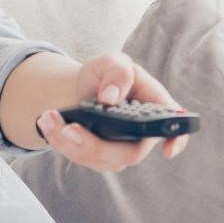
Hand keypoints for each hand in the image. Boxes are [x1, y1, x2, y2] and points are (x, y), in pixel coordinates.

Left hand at [35, 51, 190, 171]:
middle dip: (95, 145)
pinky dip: (59, 140)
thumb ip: (117, 72)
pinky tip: (47, 122)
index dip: (177, 141)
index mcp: (154, 108)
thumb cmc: (106, 75)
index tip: (167, 150)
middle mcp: (141, 136)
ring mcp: (119, 151)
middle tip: (69, 129)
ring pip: (99, 160)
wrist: (82, 90)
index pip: (175, 128)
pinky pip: (80, 158)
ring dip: (69, 141)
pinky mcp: (98, 158)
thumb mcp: (111, 62)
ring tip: (48, 117)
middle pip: (128, 154)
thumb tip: (111, 97)